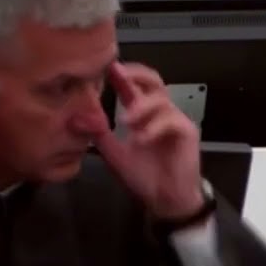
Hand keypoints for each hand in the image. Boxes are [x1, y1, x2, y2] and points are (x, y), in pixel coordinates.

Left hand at [94, 62, 203, 219]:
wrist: (164, 201)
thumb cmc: (142, 175)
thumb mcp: (113, 152)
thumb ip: (99, 133)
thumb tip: (78, 115)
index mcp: (141, 114)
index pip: (131, 86)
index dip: (119, 74)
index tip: (103, 64)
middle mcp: (159, 112)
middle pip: (153, 80)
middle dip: (135, 73)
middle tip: (118, 72)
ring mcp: (174, 121)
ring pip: (160, 99)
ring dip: (141, 107)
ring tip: (126, 120)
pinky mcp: (187, 133)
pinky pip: (172, 121)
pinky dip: (154, 127)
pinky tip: (141, 138)